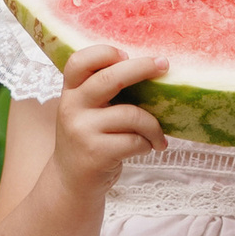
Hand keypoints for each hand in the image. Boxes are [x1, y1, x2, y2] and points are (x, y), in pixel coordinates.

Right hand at [50, 44, 167, 192]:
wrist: (70, 183)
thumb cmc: (88, 140)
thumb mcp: (85, 111)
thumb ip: (102, 91)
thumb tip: (150, 68)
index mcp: (70, 92)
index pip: (79, 61)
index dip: (105, 52)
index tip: (127, 54)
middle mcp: (72, 108)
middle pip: (111, 78)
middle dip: (142, 68)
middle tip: (164, 64)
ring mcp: (82, 131)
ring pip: (132, 115)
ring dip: (154, 126)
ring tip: (158, 136)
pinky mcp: (96, 154)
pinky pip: (135, 141)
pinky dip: (148, 144)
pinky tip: (148, 148)